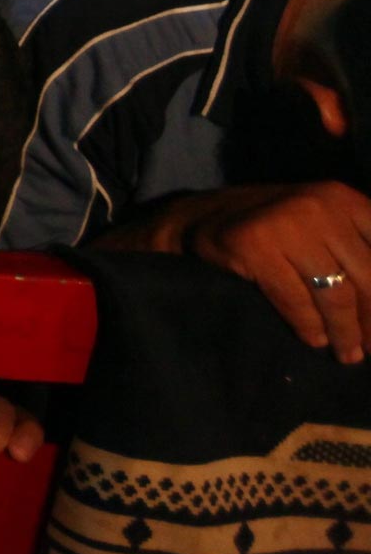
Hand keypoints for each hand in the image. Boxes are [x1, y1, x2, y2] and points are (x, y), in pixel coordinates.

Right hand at [181, 182, 370, 363]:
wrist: (200, 219)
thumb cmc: (275, 231)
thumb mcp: (324, 226)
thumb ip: (358, 251)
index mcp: (343, 199)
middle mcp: (319, 205)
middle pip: (368, 278)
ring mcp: (285, 224)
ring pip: (335, 294)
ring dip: (345, 333)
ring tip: (348, 354)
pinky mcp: (254, 246)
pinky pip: (296, 301)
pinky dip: (310, 327)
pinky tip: (315, 339)